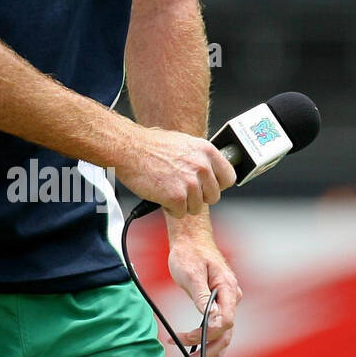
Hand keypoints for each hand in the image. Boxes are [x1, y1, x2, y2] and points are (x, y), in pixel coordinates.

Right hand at [112, 126, 237, 217]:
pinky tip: (160, 194)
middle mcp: (202, 166)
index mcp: (206, 151)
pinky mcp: (176, 197)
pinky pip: (180, 213)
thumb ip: (199, 158)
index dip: (216, 185)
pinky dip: (169, 208)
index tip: (207, 186)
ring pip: (196, 207)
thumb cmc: (149, 145)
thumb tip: (209, 171)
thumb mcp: (182, 143)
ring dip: (182, 203)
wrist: (127, 149)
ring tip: (166, 188)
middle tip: (180, 188)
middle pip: (213, 196)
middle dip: (197, 196)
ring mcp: (190, 183)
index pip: (228, 177)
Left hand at [167, 233, 241, 356]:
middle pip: (225, 332)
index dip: (209, 333)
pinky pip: (218, 327)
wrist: (190, 239)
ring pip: (223, 334)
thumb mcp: (191, 273)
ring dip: (208, 351)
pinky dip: (211, 343)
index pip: (226, 320)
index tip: (188, 338)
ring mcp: (227, 302)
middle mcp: (232, 297)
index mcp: (228, 289)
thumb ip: (201, 296)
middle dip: (206, 349)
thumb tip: (210, 318)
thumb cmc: (189, 253)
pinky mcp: (218, 304)